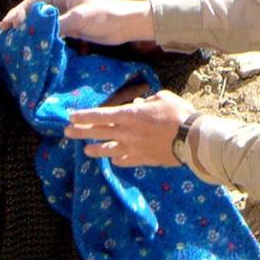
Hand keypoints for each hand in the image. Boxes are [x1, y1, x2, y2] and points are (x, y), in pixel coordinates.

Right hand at [0, 0, 153, 44]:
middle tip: (6, 35)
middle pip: (35, 10)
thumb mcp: (80, 18)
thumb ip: (57, 23)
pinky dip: (42, 36)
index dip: (19, 12)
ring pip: (42, 21)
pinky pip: (52, 29)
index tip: (7, 24)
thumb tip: (37, 31)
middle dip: (21, 21)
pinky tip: (34, 44)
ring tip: (15, 41)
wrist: (128, 24)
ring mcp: (66, 12)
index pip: (34, 0)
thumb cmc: (107, 15)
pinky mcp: (71, 24)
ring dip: (31, 30)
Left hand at [64, 91, 195, 166]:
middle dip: (80, 132)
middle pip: (98, 133)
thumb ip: (147, 101)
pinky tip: (114, 159)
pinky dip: (117, 159)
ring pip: (107, 150)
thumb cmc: (179, 114)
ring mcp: (133, 148)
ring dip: (95, 149)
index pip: (100, 115)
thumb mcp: (163, 98)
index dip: (84, 116)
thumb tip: (138, 105)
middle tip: (67, 132)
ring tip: (86, 150)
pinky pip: (124, 161)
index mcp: (130, 115)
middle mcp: (127, 133)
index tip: (71, 117)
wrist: (192, 139)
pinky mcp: (142, 160)